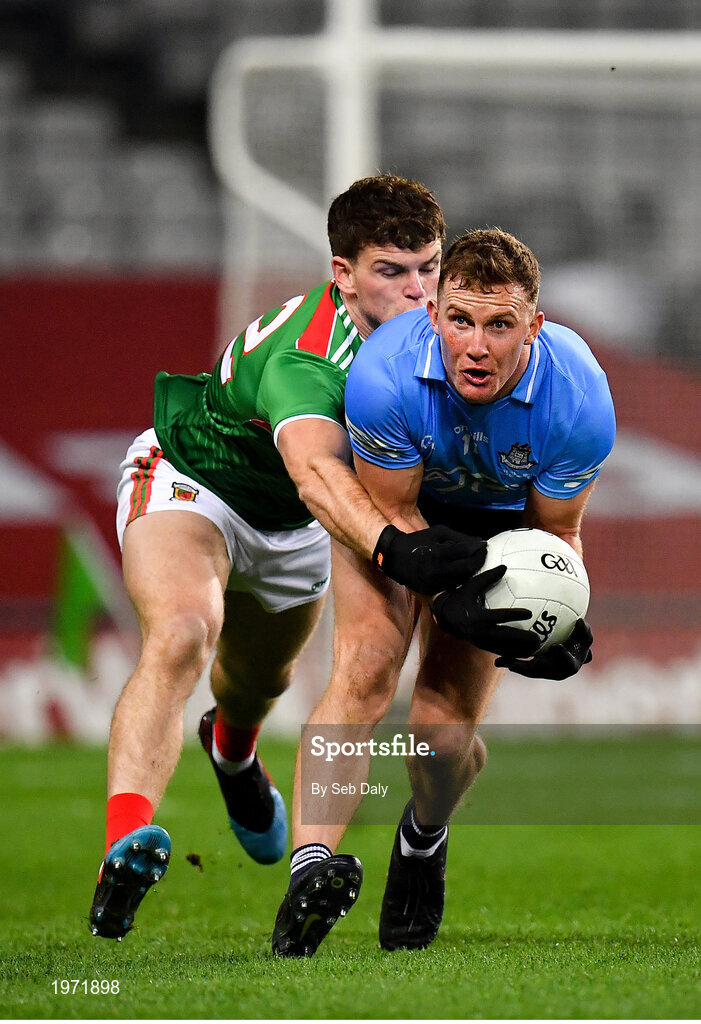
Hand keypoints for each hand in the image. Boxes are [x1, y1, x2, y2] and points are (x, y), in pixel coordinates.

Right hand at [372, 524, 486, 594]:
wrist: (393, 558)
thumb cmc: (417, 541)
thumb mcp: (436, 533)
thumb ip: (458, 537)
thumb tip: (479, 541)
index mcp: (437, 553)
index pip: (465, 551)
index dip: (478, 548)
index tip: (484, 544)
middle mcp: (436, 570)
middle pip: (468, 568)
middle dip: (479, 560)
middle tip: (483, 554)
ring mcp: (434, 583)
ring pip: (462, 579)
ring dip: (471, 570)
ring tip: (475, 561)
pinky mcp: (431, 591)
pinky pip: (452, 585)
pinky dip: (459, 578)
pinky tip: (462, 571)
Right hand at [430, 565, 540, 657]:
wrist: (445, 617)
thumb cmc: (460, 598)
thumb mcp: (471, 585)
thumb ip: (488, 577)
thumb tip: (504, 567)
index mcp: (478, 617)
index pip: (500, 616)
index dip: (515, 615)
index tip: (530, 613)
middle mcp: (480, 632)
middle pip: (506, 637)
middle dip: (522, 639)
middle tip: (537, 638)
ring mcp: (481, 642)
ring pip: (504, 648)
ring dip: (520, 650)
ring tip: (535, 648)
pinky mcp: (482, 647)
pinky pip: (500, 652)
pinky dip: (513, 653)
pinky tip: (525, 653)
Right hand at [495, 618, 593, 679]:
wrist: (552, 663)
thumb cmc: (536, 665)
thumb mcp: (524, 665)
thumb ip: (514, 664)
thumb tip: (497, 663)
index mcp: (562, 670)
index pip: (565, 665)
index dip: (562, 655)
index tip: (554, 645)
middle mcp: (574, 662)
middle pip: (582, 656)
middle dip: (579, 643)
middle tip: (574, 626)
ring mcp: (581, 651)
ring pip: (587, 640)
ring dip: (584, 631)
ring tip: (577, 619)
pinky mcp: (583, 640)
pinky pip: (584, 630)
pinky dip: (580, 623)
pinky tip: (571, 606)